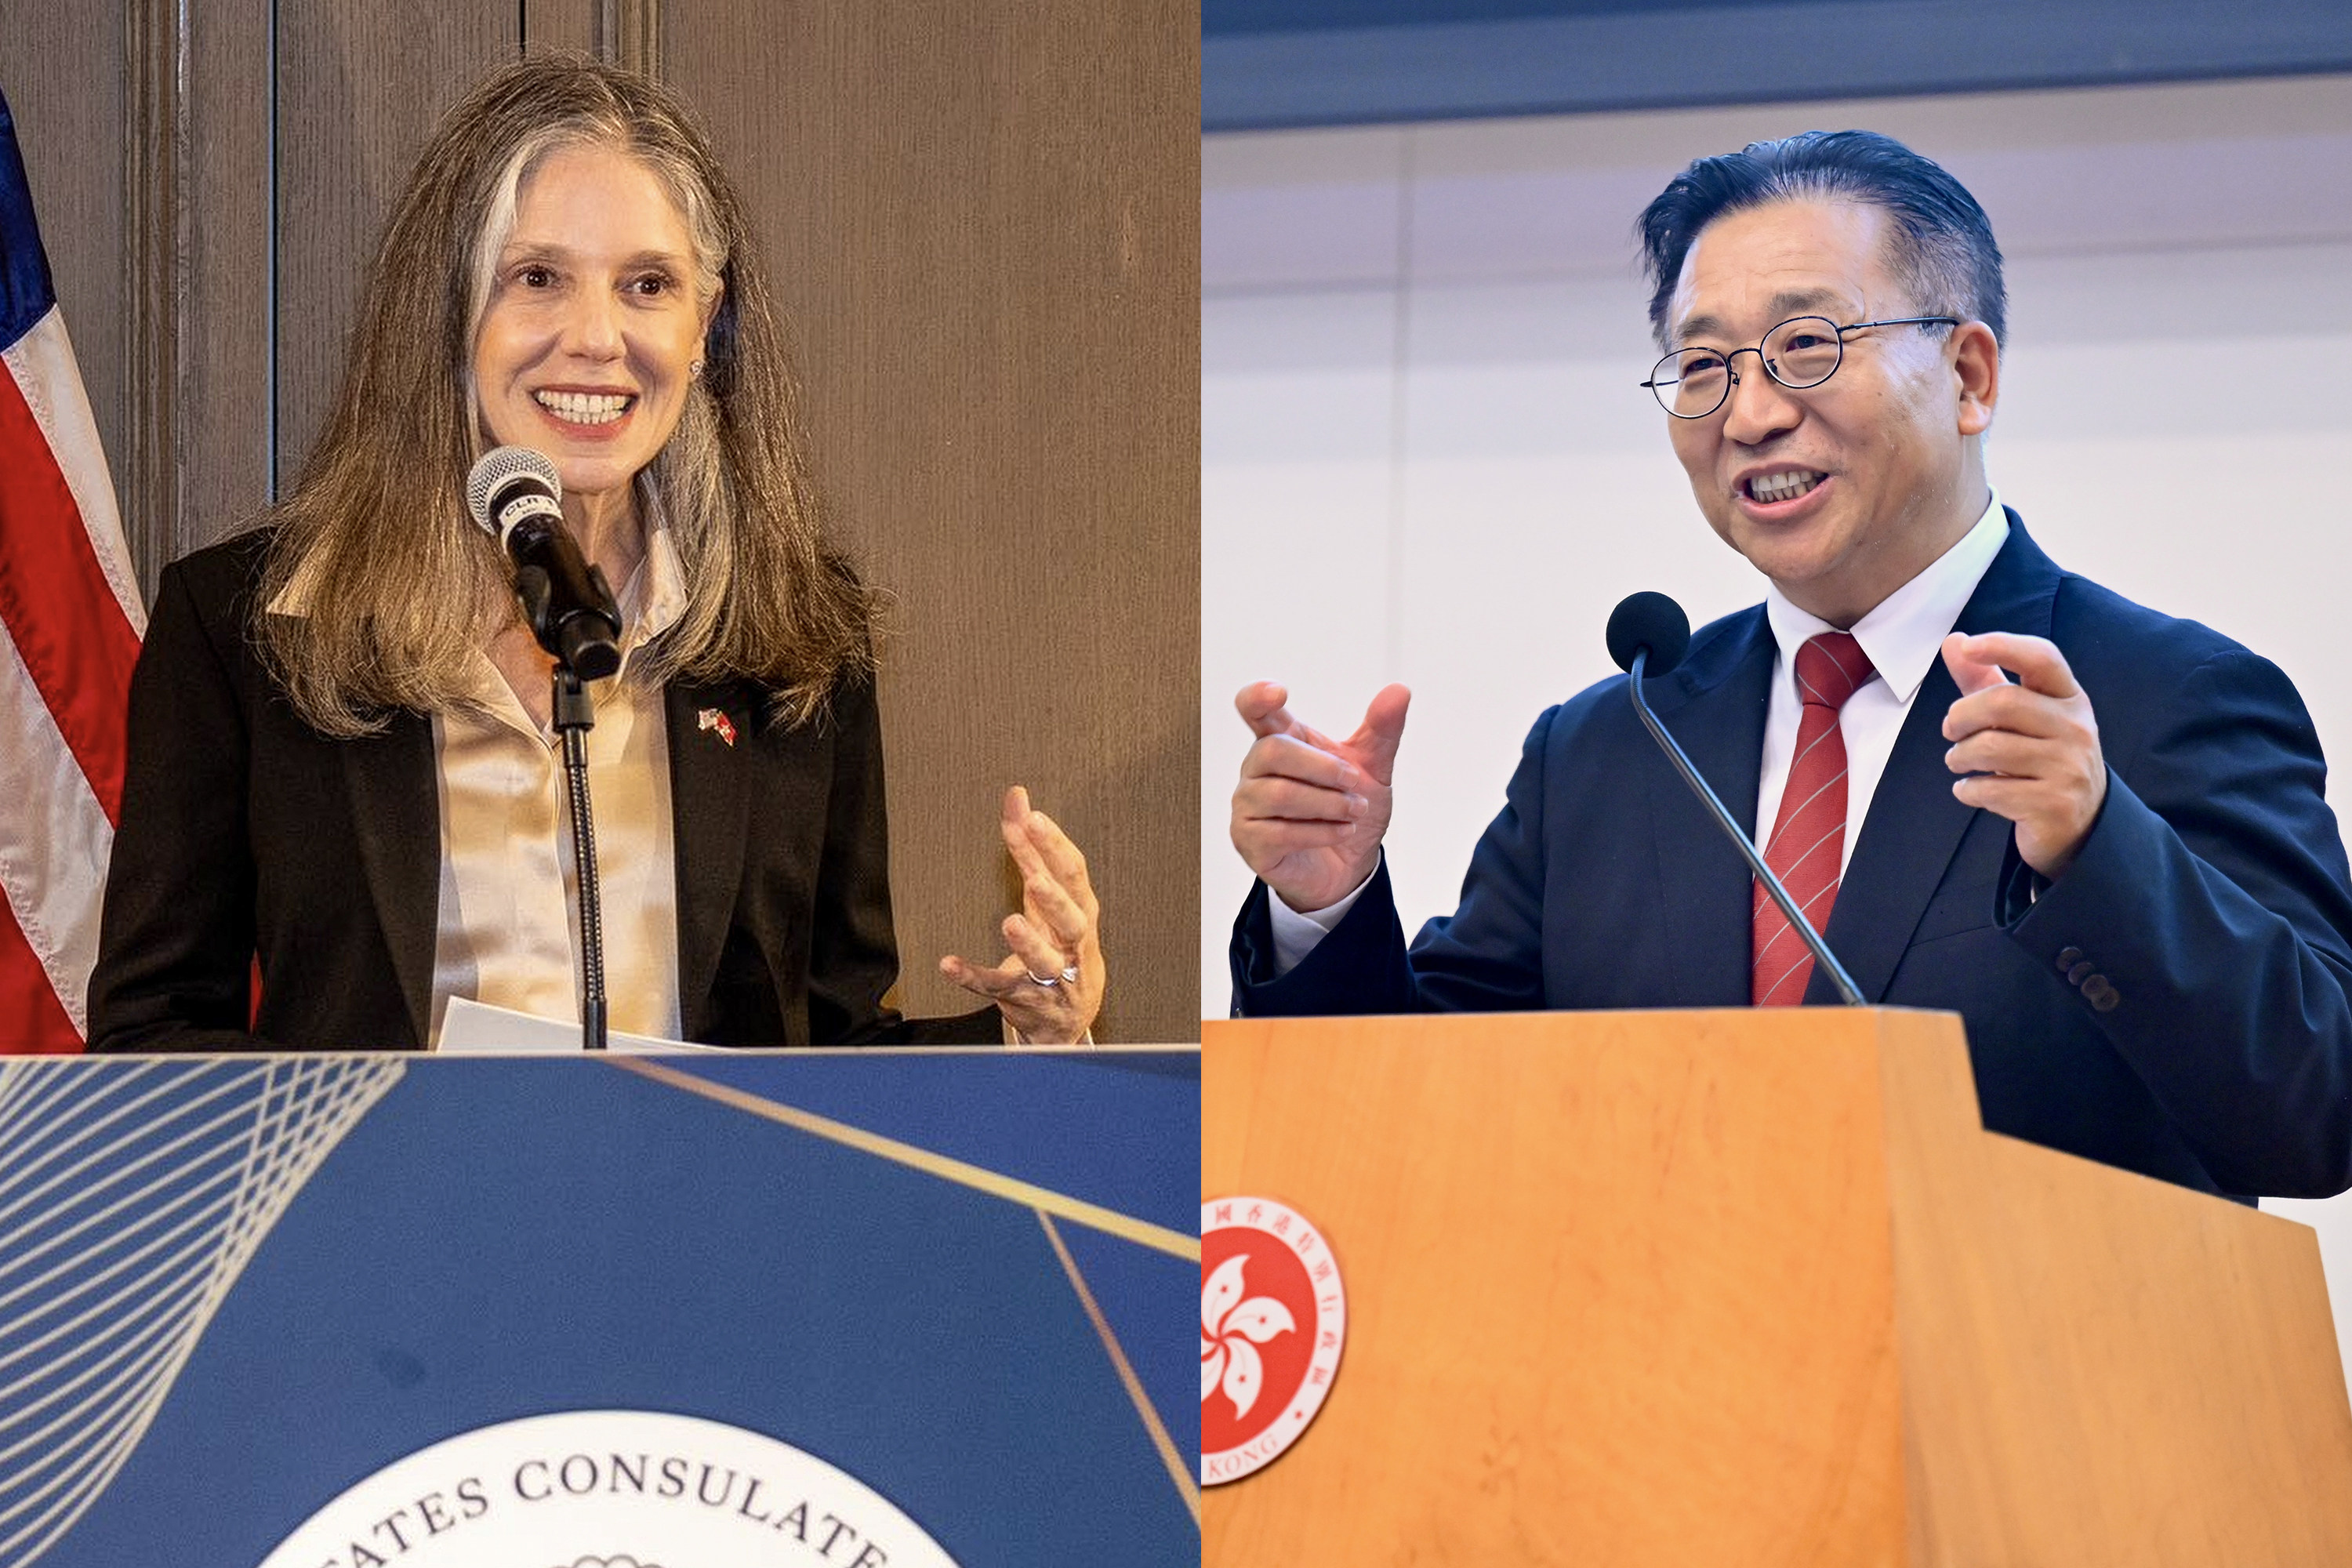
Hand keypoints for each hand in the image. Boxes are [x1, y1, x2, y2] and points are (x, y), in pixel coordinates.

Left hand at [939, 785, 1103, 1043]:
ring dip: (1028, 945)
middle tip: (1035, 878)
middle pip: (1072, 920)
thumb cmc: (1059, 941)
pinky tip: (949, 964)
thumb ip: (1031, 848)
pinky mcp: (1023, 998)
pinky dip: (973, 976)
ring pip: (1045, 961)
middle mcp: (1073, 945)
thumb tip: (1017, 795)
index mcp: (1081, 911)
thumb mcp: (1048, 895)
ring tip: (1011, 923)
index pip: (1074, 875)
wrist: (1068, 1016)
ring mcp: (1052, 977)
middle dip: (1054, 899)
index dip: (1055, 847)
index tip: (1033, 819)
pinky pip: (997, 988)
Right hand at [1230, 681, 1410, 912]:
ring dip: (1329, 804)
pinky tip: (1342, 831)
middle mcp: (1256, 768)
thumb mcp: (1373, 768)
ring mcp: (1248, 805)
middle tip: (1355, 783)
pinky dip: (1321, 831)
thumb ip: (1383, 730)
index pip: (1254, 709)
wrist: (1348, 866)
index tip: (1280, 693)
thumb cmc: (1349, 809)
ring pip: (1280, 793)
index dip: (1258, 697)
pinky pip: (1280, 832)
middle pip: (1274, 750)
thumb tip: (1399, 691)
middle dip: (1324, 767)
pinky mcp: (1249, 841)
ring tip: (1354, 811)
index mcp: (1281, 739)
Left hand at [1941, 632, 2106, 877]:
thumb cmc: (2040, 757)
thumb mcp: (2021, 717)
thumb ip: (1984, 680)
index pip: (2042, 659)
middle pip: (2003, 702)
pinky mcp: (2054, 804)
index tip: (1969, 646)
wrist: (2080, 822)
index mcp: (2069, 698)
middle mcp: (2076, 728)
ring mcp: (2069, 767)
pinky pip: (1990, 789)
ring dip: (1959, 756)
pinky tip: (1971, 789)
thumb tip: (1953, 641)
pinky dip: (1967, 790)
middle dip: (1961, 716)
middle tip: (1950, 730)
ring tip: (1959, 761)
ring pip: (1989, 747)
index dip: (2003, 645)